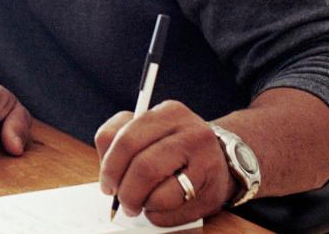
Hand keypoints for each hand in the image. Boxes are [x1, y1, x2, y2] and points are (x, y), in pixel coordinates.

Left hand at [95, 101, 234, 225]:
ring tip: (141, 203)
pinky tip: (160, 207)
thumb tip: (107, 174)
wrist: (222, 159)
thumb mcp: (148, 130)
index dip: (110, 166)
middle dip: (125, 191)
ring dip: (142, 204)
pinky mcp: (213, 191)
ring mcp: (207, 162)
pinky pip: (174, 212)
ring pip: (158, 194)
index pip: (126, 139)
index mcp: (169, 112)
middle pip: (143, 167)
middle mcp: (192, 132)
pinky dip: (158, 216)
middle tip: (121, 200)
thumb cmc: (173, 146)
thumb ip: (120, 140)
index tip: (107, 183)